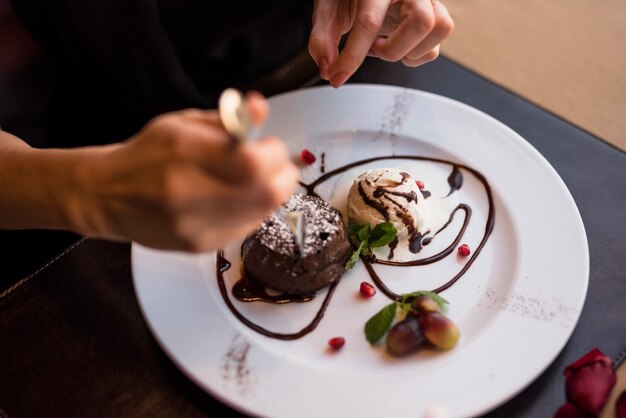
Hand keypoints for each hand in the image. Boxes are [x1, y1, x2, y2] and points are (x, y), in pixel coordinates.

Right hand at [75, 92, 298, 250]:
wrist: (107, 196)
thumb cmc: (148, 154)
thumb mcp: (183, 123)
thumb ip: (227, 118)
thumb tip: (260, 107)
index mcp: (183, 151)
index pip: (253, 161)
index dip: (274, 153)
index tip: (269, 145)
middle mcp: (186, 191)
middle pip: (266, 192)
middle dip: (283, 175)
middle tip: (276, 165)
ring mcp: (192, 224)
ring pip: (262, 213)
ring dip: (271, 193)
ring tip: (256, 180)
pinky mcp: (197, 245)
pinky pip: (246, 228)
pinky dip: (253, 211)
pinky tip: (238, 199)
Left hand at [308, 0, 453, 86]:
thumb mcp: (328, 10)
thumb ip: (322, 38)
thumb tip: (327, 68)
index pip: (369, 21)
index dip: (352, 56)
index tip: (338, 76)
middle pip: (422, 22)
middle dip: (393, 49)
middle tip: (374, 49)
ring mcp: (426, 0)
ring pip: (439, 29)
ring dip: (410, 52)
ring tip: (386, 46)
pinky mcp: (433, 14)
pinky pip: (436, 44)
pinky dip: (416, 55)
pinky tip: (396, 46)